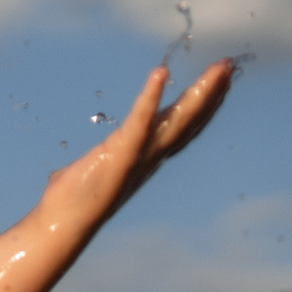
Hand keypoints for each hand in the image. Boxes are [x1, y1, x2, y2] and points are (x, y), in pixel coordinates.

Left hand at [38, 58, 233, 226]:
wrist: (62, 227)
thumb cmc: (69, 204)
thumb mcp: (85, 178)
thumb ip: (84, 173)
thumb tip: (63, 178)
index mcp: (144, 156)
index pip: (181, 127)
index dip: (202, 106)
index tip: (219, 82)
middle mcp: (148, 157)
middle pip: (188, 120)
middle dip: (210, 93)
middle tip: (228, 64)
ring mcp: (138, 156)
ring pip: (176, 120)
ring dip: (198, 93)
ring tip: (218, 68)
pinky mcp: (120, 154)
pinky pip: (139, 121)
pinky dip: (150, 97)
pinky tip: (160, 73)